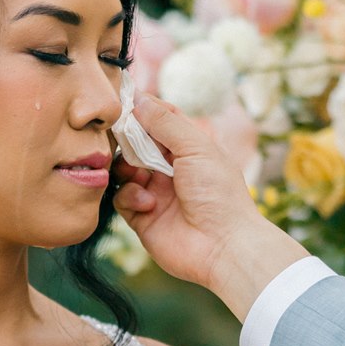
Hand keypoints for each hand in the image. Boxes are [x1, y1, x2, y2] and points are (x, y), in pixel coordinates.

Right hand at [115, 94, 308, 318]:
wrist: (222, 246)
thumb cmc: (218, 194)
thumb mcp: (196, 147)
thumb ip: (165, 122)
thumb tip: (139, 99)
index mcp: (189, 147)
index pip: (161, 119)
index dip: (143, 110)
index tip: (123, 103)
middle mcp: (171, 168)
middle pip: (137, 143)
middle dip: (128, 140)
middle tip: (122, 138)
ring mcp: (155, 192)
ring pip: (124, 169)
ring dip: (127, 168)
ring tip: (139, 175)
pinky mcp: (142, 217)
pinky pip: (122, 197)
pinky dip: (130, 196)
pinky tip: (148, 204)